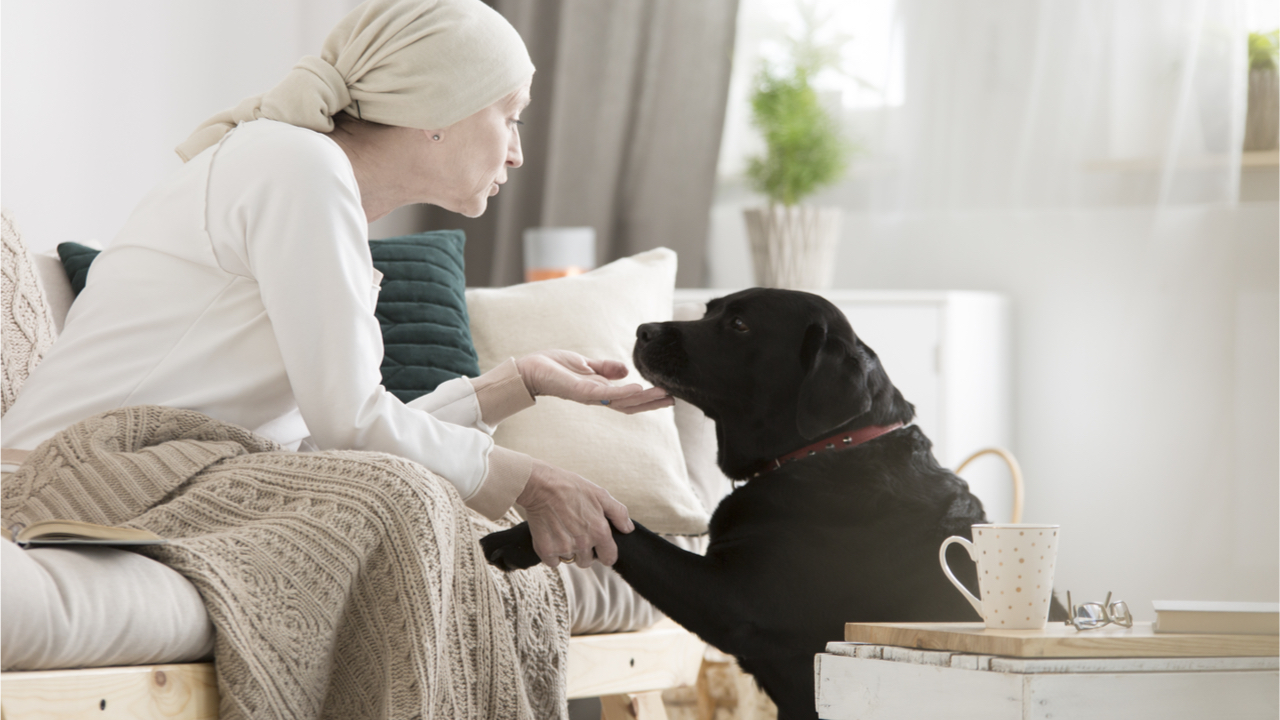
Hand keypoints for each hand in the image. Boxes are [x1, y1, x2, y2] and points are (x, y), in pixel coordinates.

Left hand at [516, 350, 672, 413]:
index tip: (668, 394)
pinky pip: (606, 394)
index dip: (648, 398)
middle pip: (630, 405)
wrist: (529, 369)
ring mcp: (590, 396)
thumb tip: (626, 370)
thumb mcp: (586, 364)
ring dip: (645, 399)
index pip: (628, 398)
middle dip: (652, 403)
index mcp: (600, 391)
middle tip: (675, 399)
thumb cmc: (553, 366)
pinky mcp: (581, 391)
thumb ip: (605, 368)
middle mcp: (597, 397)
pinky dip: (624, 393)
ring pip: (622, 402)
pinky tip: (639, 389)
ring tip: (664, 395)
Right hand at [516, 458, 633, 567]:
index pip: (609, 558)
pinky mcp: (546, 550)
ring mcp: (564, 548)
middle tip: (575, 533)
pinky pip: (553, 562)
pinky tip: (551, 535)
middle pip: (587, 562)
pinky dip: (551, 553)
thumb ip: (618, 513)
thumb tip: (628, 529)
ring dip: (567, 551)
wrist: (540, 485)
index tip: (598, 546)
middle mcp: (583, 544)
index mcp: (599, 532)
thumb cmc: (571, 487)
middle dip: (584, 551)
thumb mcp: (600, 494)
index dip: (604, 553)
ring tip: (563, 531)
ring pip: (570, 560)